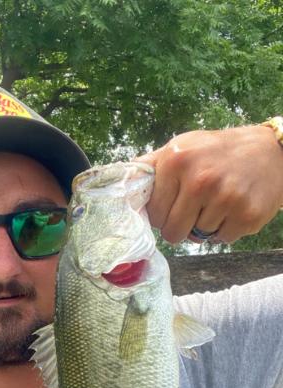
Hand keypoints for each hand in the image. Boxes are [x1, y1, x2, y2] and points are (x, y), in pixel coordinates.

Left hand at [136, 125, 282, 243]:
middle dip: (179, 227)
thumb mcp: (182, 147)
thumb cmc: (216, 152)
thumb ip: (151, 165)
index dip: (162, 214)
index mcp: (177, 161)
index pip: (154, 213)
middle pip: (172, 232)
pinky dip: (224, 230)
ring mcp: (226, 198)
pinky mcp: (247, 215)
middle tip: (191, 211)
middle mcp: (201, 179)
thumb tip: (120, 181)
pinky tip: (231, 209)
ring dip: (203, 226)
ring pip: (197, 238)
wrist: (270, 151)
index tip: (172, 205)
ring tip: (215, 204)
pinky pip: (221, 240)